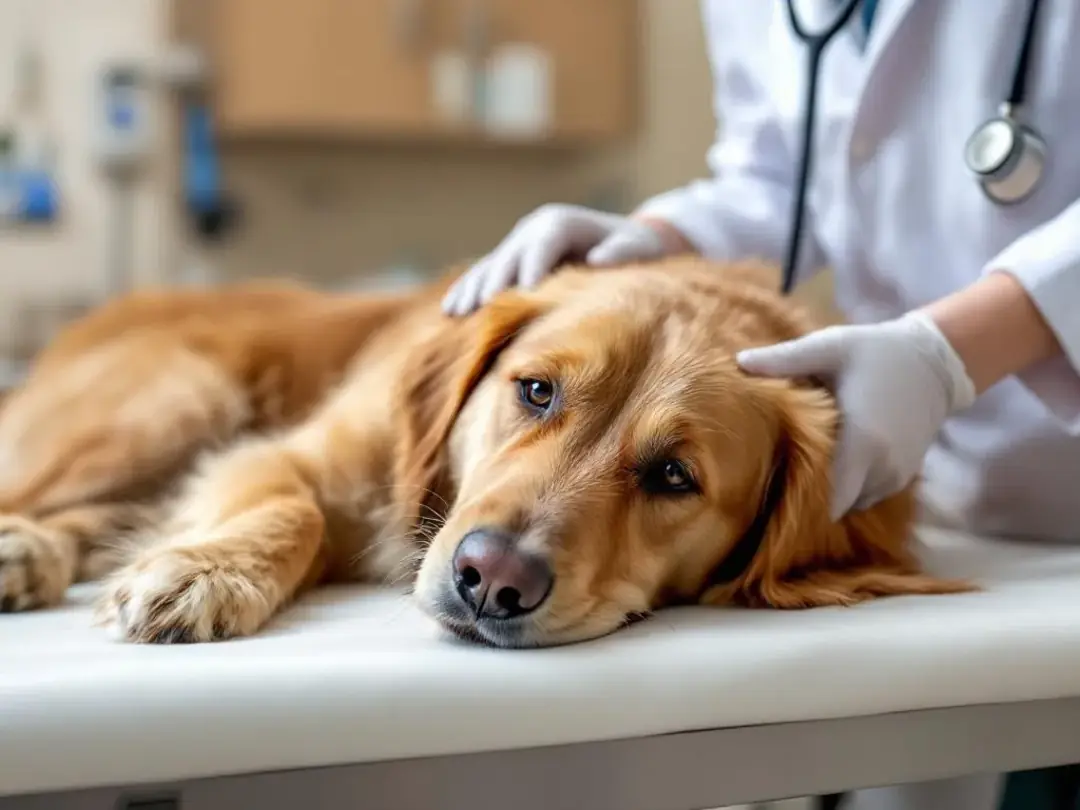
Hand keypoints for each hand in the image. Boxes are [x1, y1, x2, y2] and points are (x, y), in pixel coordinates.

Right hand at [442, 204, 671, 315]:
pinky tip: (450, 311)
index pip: (543, 241)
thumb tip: (599, 259)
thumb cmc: (635, 249)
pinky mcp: (511, 260)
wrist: (624, 243)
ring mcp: (518, 244)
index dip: (534, 265)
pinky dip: (468, 291)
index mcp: (561, 222)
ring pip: (490, 265)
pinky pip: (485, 275)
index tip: (526, 291)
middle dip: (497, 281)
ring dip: (472, 288)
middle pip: (510, 255)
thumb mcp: (637, 248)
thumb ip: (622, 252)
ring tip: (455, 312)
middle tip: (484, 307)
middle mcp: (533, 228)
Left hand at [736, 311, 976, 519]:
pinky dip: (847, 485)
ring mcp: (895, 477)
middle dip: (807, 495)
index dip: (797, 497)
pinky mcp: (902, 477)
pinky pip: (865, 495)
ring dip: (828, 490)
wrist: (935, 362)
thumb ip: (786, 359)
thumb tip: (739, 362)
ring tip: (802, 464)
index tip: (769, 482)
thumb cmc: (876, 351)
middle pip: (835, 505)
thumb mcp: (830, 347)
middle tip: (777, 473)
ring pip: (850, 503)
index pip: (827, 497)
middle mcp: (882, 469)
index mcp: (863, 441)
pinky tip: (830, 461)